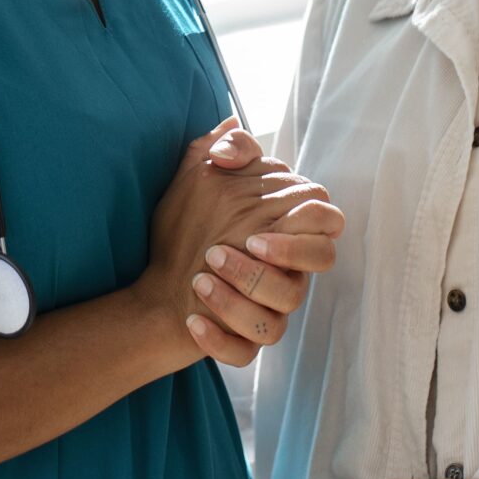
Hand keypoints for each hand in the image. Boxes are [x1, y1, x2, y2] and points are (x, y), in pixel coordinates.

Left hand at [135, 120, 338, 367]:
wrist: (151, 284)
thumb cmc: (183, 229)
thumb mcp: (195, 179)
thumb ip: (220, 150)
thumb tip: (232, 126)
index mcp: (285, 231)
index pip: (327, 219)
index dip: (306, 222)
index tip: (254, 227)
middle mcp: (287, 271)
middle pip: (321, 264)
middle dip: (281, 258)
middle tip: (225, 250)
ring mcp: (269, 310)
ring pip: (282, 317)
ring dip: (238, 297)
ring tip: (199, 278)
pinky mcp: (244, 343)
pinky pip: (246, 352)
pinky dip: (220, 338)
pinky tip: (193, 320)